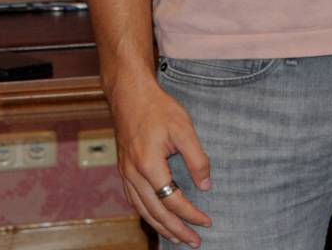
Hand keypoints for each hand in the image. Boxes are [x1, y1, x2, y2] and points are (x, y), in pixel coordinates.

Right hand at [108, 77, 212, 247]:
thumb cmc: (159, 110)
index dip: (191, 214)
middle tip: (194, 242)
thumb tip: (206, 186)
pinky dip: (147, 214)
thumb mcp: (185, 129)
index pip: (172, 200)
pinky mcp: (124, 170)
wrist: (130, 96)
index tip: (207, 222)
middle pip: (156, 212)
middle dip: (176, 229)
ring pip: (143, 210)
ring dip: (161, 226)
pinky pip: (135, 200)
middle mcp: (133, 174)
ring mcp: (126, 174)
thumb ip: (197, 159)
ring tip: (177, 238)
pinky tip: (157, 219)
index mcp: (149, 165)